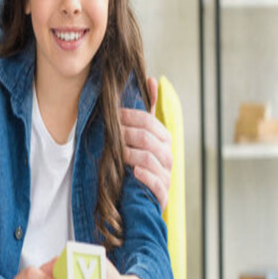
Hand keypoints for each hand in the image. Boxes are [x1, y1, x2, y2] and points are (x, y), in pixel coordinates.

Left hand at [120, 77, 171, 209]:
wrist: (134, 199)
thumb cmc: (135, 163)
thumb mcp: (139, 136)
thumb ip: (146, 111)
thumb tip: (151, 79)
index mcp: (163, 139)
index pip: (149, 121)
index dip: (130, 116)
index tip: (113, 115)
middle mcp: (168, 156)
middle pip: (148, 138)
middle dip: (126, 134)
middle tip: (109, 133)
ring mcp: (166, 175)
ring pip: (150, 158)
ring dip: (130, 154)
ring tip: (116, 153)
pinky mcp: (162, 195)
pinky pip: (157, 183)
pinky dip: (145, 176)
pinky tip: (134, 173)